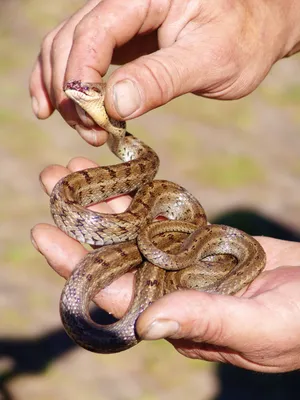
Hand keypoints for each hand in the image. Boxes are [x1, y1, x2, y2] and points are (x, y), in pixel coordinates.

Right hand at [29, 0, 299, 144]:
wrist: (254, 30)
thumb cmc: (242, 39)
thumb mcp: (211, 60)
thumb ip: (162, 78)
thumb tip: (115, 105)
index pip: (95, 32)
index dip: (82, 76)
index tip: (90, 119)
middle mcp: (123, 2)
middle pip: (71, 41)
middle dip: (71, 91)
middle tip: (91, 132)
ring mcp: (117, 21)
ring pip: (66, 49)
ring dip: (64, 91)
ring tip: (83, 129)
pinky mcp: (120, 40)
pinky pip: (79, 57)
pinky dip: (64, 83)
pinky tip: (55, 109)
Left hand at [32, 158, 299, 372]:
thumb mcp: (259, 325)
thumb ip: (205, 322)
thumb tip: (145, 324)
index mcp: (174, 318)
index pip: (114, 292)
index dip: (76, 265)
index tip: (44, 232)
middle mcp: (170, 290)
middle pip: (115, 254)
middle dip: (81, 221)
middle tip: (52, 183)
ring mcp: (183, 264)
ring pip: (134, 230)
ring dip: (106, 200)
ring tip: (77, 168)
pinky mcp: (199, 243)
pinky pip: (162, 217)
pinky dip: (142, 196)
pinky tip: (124, 173)